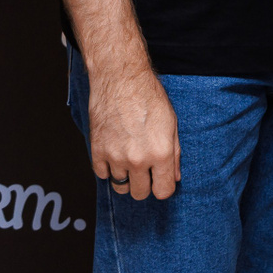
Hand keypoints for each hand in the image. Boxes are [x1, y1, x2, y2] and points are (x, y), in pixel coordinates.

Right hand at [87, 63, 181, 199]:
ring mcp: (115, 157)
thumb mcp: (171, 123)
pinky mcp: (97, 150)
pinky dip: (108, 169)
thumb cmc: (148, 96)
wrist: (120, 78)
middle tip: (144, 170)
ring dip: (126, 177)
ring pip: (120, 187)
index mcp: (160, 153)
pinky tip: (115, 153)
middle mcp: (138, 159)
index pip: (163, 192)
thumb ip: (174, 154)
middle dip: (144, 185)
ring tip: (129, 159)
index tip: (160, 180)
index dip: (163, 187)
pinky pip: (102, 175)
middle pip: (140, 193)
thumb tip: (175, 177)